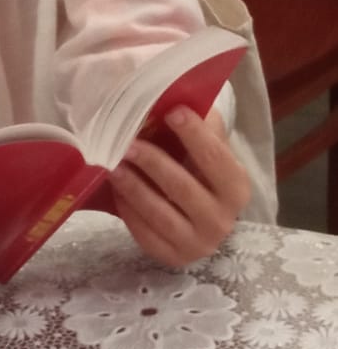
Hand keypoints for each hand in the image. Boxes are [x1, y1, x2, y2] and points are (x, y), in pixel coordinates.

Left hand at [108, 105, 250, 265]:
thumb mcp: (207, 148)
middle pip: (183, 188)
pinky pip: (145, 233)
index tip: (170, 111)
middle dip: (153, 162)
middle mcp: (222, 220)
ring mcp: (197, 244)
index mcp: (237, 187)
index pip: (217, 158)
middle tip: (127, 141)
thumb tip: (179, 90)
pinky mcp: (171, 257)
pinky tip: (116, 188)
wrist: (196, 216)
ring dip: (134, 187)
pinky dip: (128, 210)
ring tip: (112, 163)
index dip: (195, 134)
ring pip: (160, 213)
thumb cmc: (198, 170)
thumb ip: (202, 123)